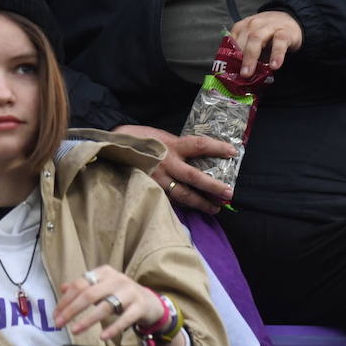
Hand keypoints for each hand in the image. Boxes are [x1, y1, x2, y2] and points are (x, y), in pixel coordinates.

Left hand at [54, 265, 167, 343]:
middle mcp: (117, 279)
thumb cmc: (121, 294)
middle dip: (72, 310)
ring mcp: (129, 292)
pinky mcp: (139, 306)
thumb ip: (83, 287)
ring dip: (87, 320)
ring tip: (75, 330)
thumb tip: (63, 288)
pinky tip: (102, 336)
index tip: (56, 314)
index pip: (80, 284)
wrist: (150, 301)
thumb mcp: (102, 287)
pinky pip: (125, 318)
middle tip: (60, 323)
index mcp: (104, 272)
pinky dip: (113, 328)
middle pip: (89, 294)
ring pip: (105, 306)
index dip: (66, 299)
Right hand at [113, 124, 232, 212]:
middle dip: (213, 187)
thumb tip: (198, 153)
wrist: (112, 147)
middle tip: (229, 194)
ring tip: (215, 208)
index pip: (199, 145)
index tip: (233, 152)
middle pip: (195, 177)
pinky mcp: (151, 190)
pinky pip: (170, 200)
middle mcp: (167, 163)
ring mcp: (158, 179)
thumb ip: (176, 146)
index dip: (217, 148)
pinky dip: (183, 206)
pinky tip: (193, 209)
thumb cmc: (138, 139)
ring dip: (201, 203)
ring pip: (183, 195)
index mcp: (172, 145)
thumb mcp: (160, 136)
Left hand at [229, 11, 301, 76]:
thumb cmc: (269, 34)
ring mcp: (269, 26)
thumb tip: (237, 74)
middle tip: (238, 74)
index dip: (228, 55)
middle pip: (244, 39)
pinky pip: (279, 42)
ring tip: (249, 73)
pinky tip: (274, 65)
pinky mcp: (285, 32)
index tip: (227, 69)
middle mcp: (254, 24)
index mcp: (243, 26)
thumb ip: (246, 53)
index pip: (232, 39)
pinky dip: (276, 54)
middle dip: (239, 57)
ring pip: (257, 39)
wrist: (291, 20)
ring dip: (251, 57)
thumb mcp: (255, 41)